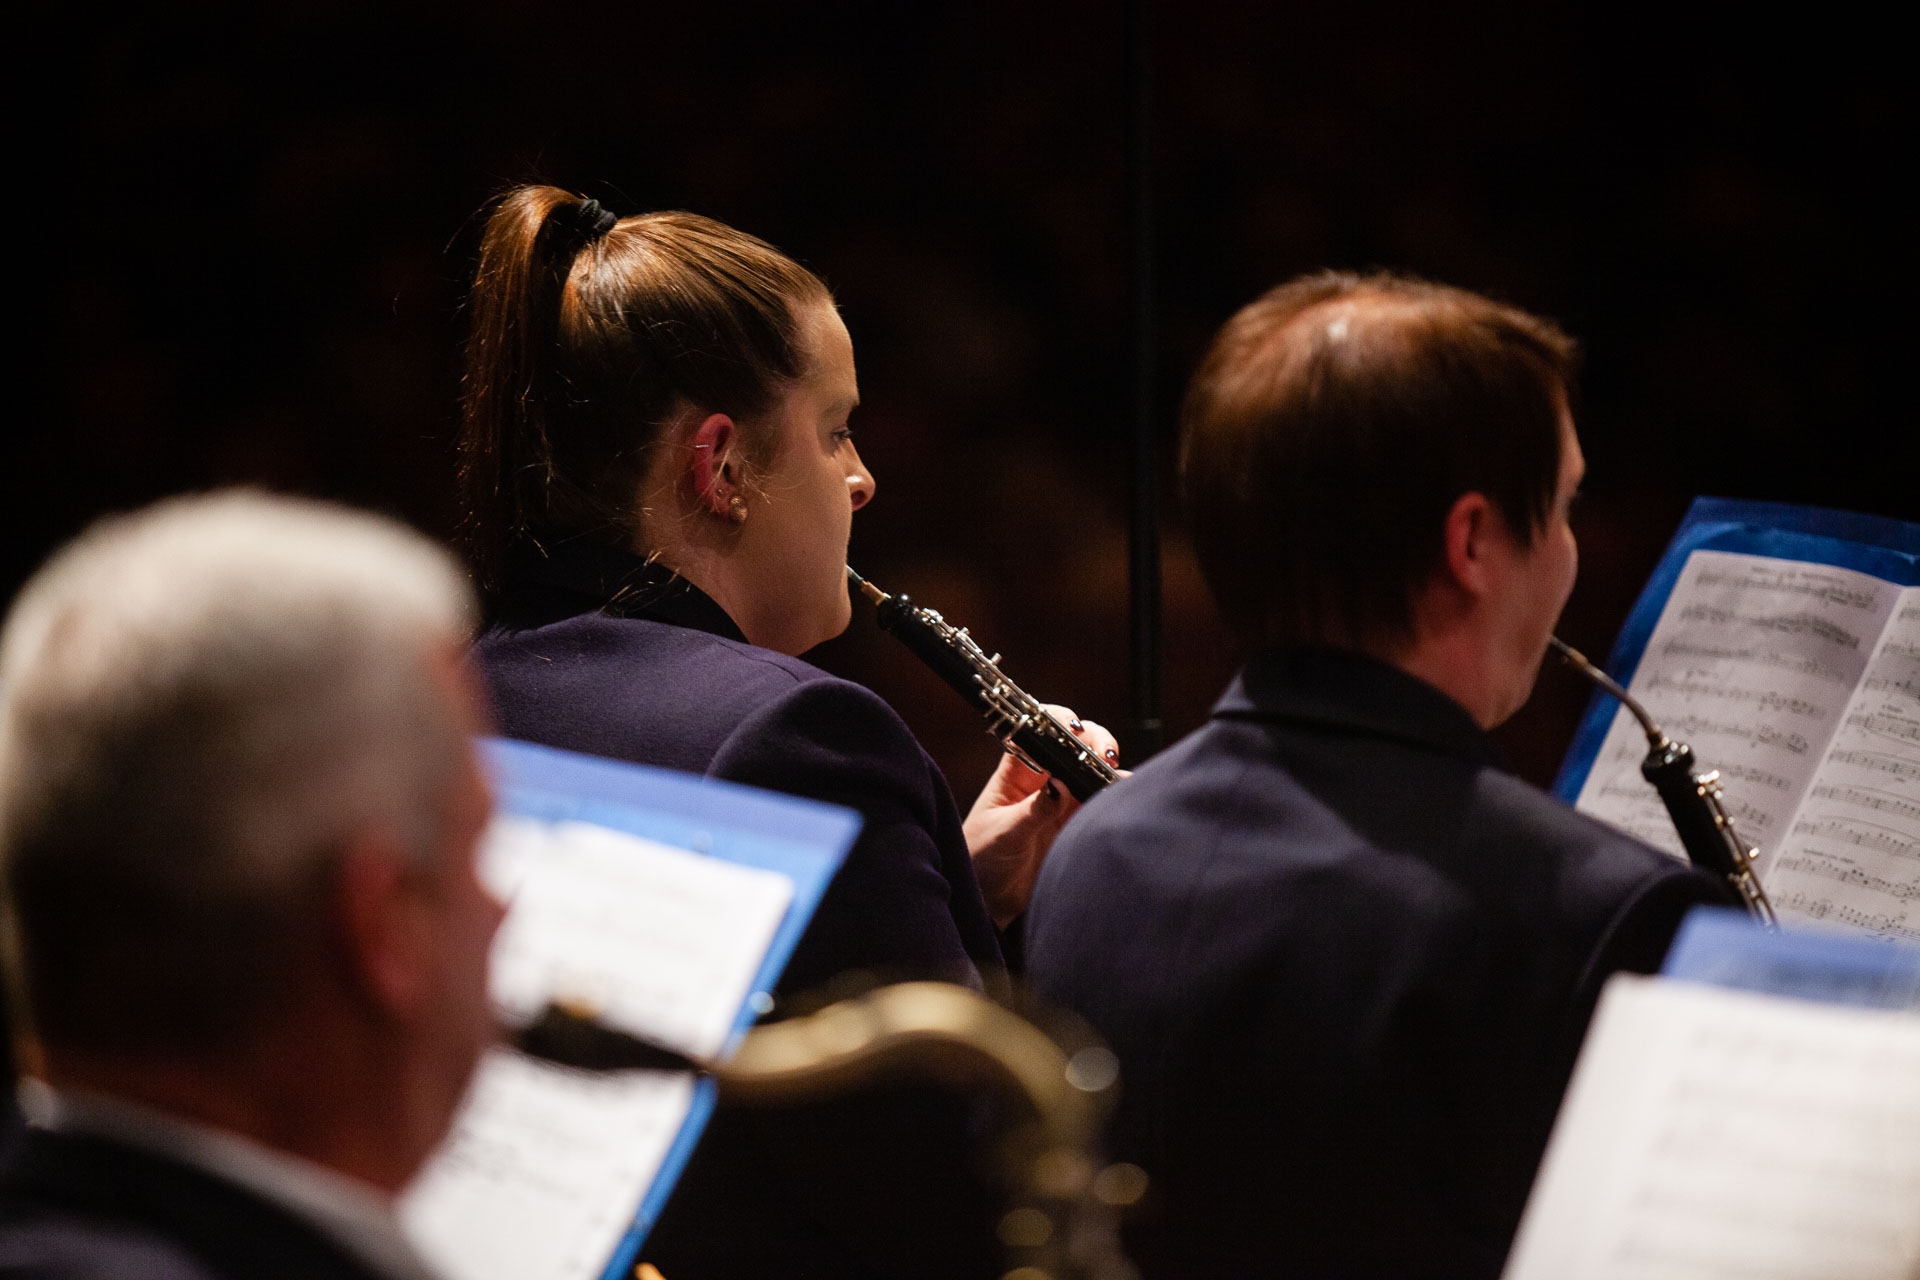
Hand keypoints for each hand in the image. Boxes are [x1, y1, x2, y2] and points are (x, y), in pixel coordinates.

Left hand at [963, 705, 1119, 927]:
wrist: (986, 901)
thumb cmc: (981, 860)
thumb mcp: (1005, 834)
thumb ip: (1034, 810)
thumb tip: (1060, 785)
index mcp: (1014, 774)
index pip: (1037, 733)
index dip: (1057, 722)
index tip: (1074, 728)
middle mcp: (1040, 782)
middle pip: (1071, 746)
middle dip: (1092, 742)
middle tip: (1104, 756)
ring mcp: (1059, 802)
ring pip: (1088, 771)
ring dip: (1105, 767)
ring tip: (1115, 774)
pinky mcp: (1072, 824)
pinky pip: (1096, 801)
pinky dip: (1111, 794)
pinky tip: (1120, 794)